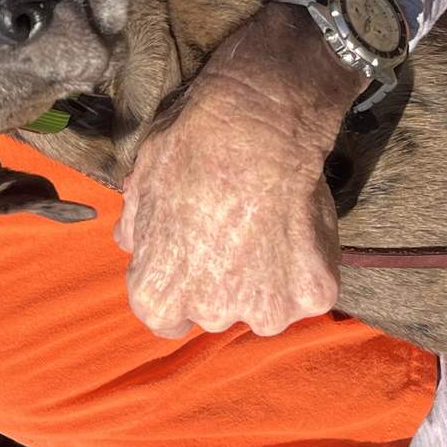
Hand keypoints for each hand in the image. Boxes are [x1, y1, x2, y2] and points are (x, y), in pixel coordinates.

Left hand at [114, 5, 347, 337]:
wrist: (256, 129)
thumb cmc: (189, 151)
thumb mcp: (139, 187)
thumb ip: (137, 230)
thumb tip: (132, 244)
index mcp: (157, 298)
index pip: (166, 318)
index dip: (181, 287)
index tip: (195, 259)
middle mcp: (210, 316)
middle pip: (217, 312)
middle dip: (224, 283)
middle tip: (235, 233)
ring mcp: (267, 310)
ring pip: (266, 306)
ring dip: (268, 280)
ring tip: (268, 227)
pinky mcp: (313, 295)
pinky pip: (307, 289)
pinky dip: (306, 267)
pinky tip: (297, 226)